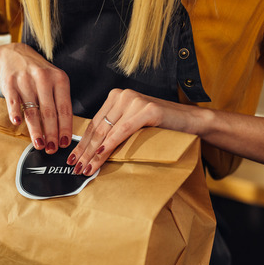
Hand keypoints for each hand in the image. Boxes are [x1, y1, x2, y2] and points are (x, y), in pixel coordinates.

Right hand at [0, 43, 72, 152]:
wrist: (15, 55)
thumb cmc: (38, 74)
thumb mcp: (54, 81)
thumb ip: (59, 102)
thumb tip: (64, 131)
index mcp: (59, 79)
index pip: (64, 108)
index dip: (65, 127)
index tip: (64, 142)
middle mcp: (43, 79)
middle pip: (49, 112)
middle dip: (51, 133)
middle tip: (52, 149)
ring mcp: (26, 80)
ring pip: (32, 110)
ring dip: (36, 130)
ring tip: (39, 144)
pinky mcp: (10, 83)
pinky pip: (13, 101)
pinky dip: (15, 112)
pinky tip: (17, 123)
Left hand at [67, 88, 200, 175]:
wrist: (191, 121)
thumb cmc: (161, 126)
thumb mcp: (132, 125)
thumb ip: (115, 130)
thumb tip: (92, 151)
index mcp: (116, 97)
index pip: (95, 124)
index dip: (82, 143)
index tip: (73, 159)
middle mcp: (123, 96)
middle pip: (98, 128)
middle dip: (85, 151)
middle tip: (76, 167)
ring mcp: (135, 101)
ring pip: (108, 131)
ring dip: (94, 153)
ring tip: (86, 168)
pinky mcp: (147, 109)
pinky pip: (123, 131)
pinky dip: (110, 145)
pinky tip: (100, 157)